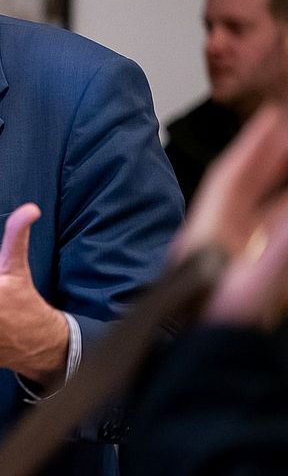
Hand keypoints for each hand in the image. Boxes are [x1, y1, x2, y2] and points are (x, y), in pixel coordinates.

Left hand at [172, 105, 287, 327]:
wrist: (199, 361)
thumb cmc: (218, 327)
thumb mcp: (250, 286)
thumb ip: (278, 247)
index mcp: (209, 233)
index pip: (230, 178)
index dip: (252, 146)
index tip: (270, 118)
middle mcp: (216, 237)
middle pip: (242, 186)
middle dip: (266, 156)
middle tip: (285, 125)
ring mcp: (228, 253)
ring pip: (254, 205)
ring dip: (274, 179)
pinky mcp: (239, 271)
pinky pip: (262, 230)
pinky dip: (278, 211)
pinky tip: (285, 205)